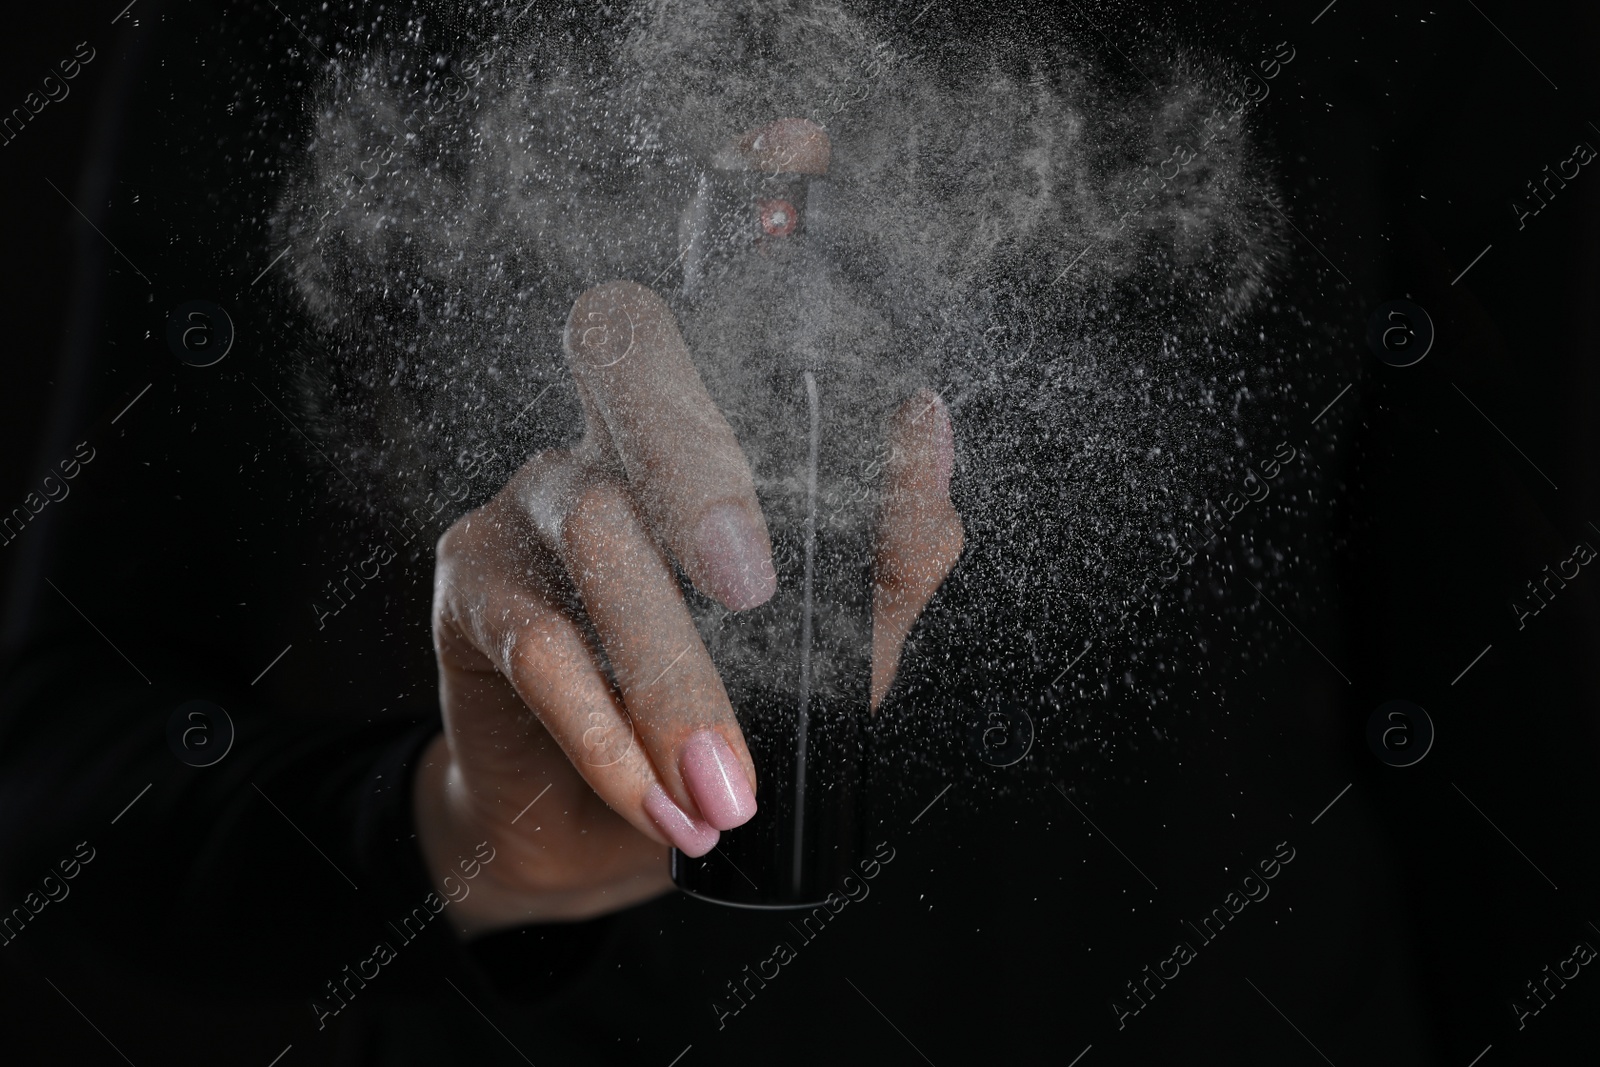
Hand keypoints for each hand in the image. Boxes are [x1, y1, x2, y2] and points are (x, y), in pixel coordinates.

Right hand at [412, 120, 963, 936]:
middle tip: (754, 588)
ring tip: (729, 786)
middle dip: (698, 456)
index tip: (790, 170)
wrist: (607, 823)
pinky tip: (657, 797)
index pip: (715, 299)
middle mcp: (614, 428)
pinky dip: (604, 727)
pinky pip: (535, 636)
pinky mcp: (471, 581)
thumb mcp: (836, 639)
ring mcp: (533, 495)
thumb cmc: (732, 709)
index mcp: (712, 424)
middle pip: (626, 349)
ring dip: (669, 671)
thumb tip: (924, 432)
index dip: (740, 220)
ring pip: (594, 522)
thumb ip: (890, 549)